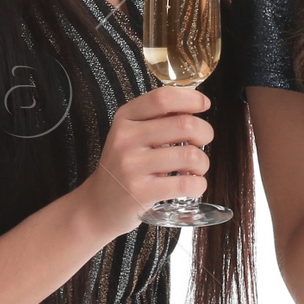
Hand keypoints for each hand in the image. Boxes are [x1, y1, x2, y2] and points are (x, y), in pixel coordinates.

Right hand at [80, 85, 213, 238]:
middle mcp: (126, 138)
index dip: (191, 98)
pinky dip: (198, 185)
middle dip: (205, 132)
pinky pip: (185, 184)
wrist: (97, 205)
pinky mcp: (140, 192)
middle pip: (183, 124)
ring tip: (196, 168)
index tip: (204, 104)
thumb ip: (157, 119)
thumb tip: (194, 107)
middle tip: (203, 141)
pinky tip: (192, 185)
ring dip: (203, 163)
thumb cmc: (123, 167)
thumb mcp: (131, 135)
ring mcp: (132, 166)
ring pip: (189, 155)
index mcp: (126, 118)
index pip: (163, 98)